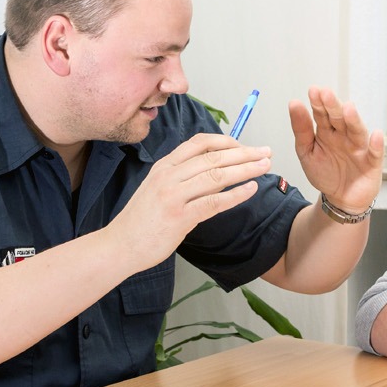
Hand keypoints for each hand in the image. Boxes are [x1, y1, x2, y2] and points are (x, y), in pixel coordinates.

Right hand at [109, 133, 271, 269]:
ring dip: (245, 169)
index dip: (226, 141)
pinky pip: (214, 202)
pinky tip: (251, 189)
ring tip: (265, 166)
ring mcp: (173, 195)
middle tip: (266, 152)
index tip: (245, 146)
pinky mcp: (179, 217)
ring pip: (217, 175)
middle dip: (244, 153)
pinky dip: (236, 194)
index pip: (200, 143)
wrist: (120, 245)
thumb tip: (216, 171)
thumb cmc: (142, 220)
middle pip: (214, 157)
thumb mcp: (158, 188)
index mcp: (164, 165)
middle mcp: (169, 175)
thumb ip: (184, 178)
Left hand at [288, 86, 383, 214]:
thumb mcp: (307, 152)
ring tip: (348, 109)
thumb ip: (301, 129)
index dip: (318, 103)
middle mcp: (344, 136)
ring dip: (354, 120)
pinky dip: (377, 145)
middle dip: (333, 106)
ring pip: (357, 131)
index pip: (322, 114)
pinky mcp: (371, 163)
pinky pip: (375, 153)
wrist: (340, 199)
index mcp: (327, 131)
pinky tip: (376, 136)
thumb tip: (294, 104)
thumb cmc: (325, 173)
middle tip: (326, 94)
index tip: (313, 91)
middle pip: (339, 119)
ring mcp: (358, 148)